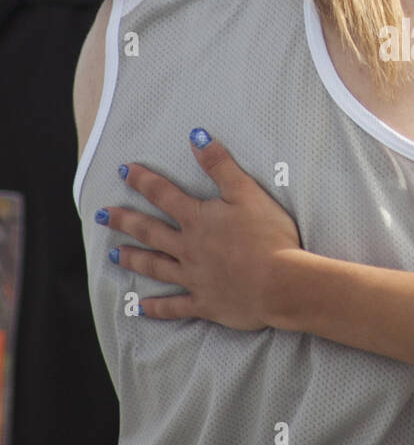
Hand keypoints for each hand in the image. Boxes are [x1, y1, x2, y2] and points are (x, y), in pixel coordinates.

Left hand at [98, 132, 300, 329]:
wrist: (280, 283)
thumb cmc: (269, 235)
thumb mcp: (247, 192)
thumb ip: (220, 165)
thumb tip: (196, 136)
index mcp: (198, 219)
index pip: (164, 195)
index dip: (143, 181)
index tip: (123, 171)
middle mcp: (189, 248)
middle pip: (150, 232)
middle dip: (125, 221)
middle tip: (103, 215)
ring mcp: (194, 278)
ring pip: (156, 267)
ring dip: (134, 259)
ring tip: (114, 255)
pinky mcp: (204, 303)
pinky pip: (174, 307)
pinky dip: (156, 308)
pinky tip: (140, 308)